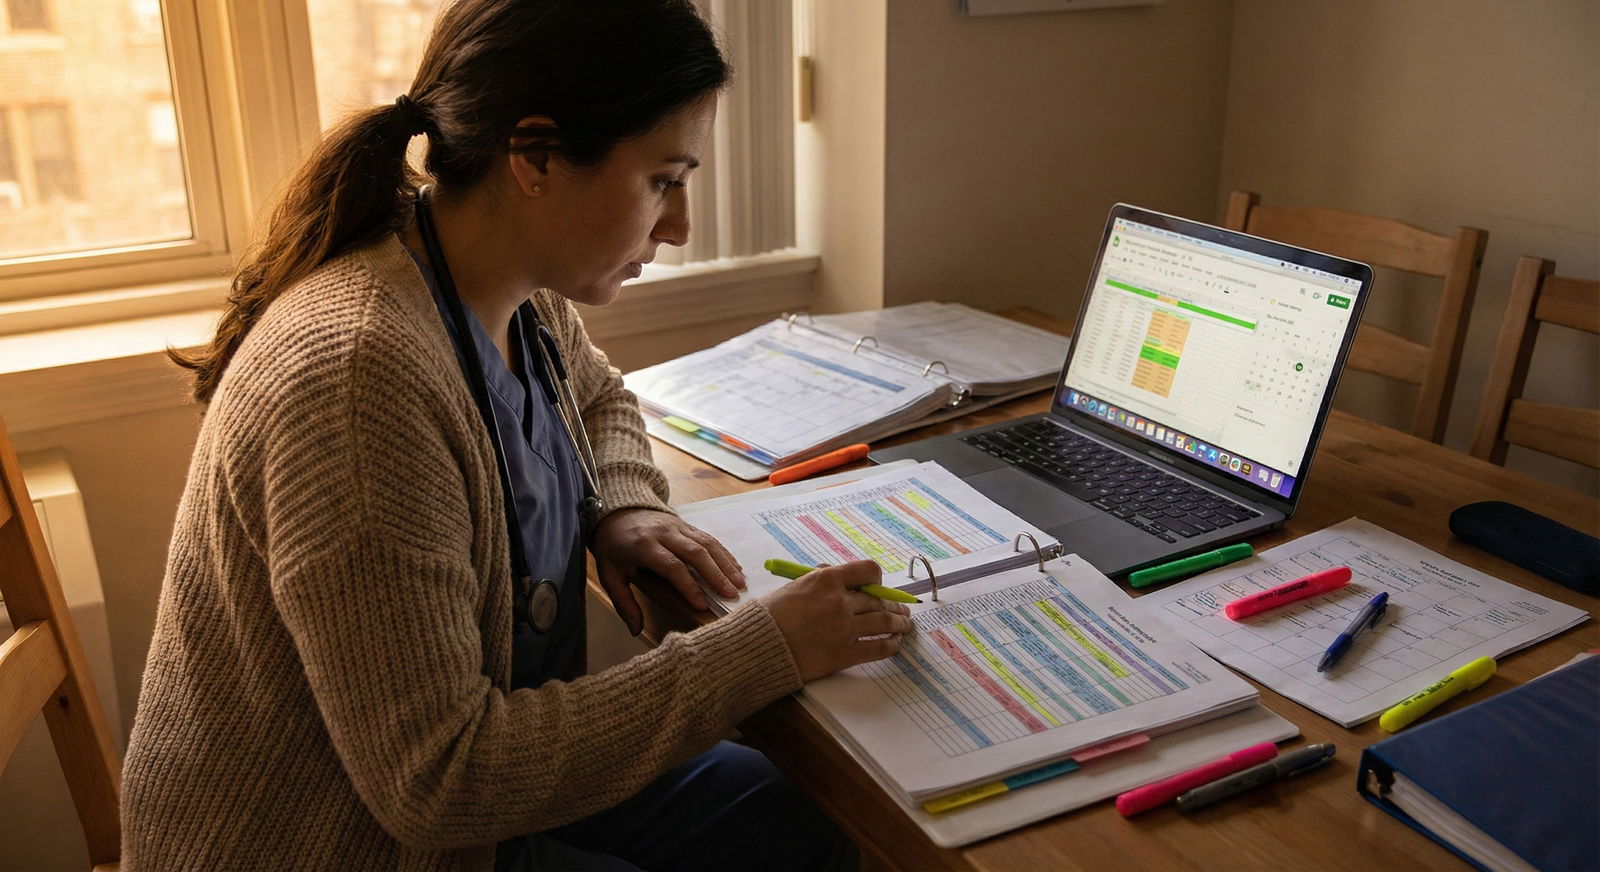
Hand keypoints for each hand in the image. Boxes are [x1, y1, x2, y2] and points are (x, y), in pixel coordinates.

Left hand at [590, 508, 745, 634]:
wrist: (616, 511)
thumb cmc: (613, 546)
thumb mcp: (609, 574)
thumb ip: (623, 602)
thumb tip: (636, 630)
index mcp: (643, 546)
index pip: (671, 566)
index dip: (688, 585)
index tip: (702, 604)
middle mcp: (664, 533)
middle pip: (696, 552)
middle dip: (716, 574)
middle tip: (732, 594)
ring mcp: (678, 527)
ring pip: (707, 543)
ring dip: (726, 563)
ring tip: (740, 583)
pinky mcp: (686, 525)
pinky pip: (709, 537)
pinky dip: (724, 553)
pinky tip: (736, 568)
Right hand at [762, 560, 915, 681]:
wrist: (757, 647)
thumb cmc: (769, 616)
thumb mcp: (793, 586)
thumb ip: (820, 581)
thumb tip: (841, 578)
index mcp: (826, 579)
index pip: (868, 571)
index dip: (877, 580)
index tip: (879, 588)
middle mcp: (840, 601)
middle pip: (879, 600)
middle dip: (894, 606)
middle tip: (901, 610)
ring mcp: (844, 628)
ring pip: (885, 622)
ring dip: (899, 623)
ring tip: (905, 626)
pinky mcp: (844, 654)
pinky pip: (879, 648)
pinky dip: (892, 645)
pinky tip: (895, 644)